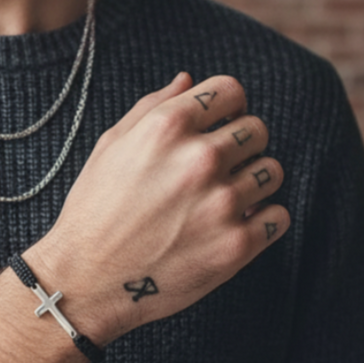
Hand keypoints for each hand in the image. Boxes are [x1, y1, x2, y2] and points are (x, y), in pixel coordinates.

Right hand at [26, 72, 289, 344]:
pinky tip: (232, 226)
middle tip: (215, 171)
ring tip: (220, 201)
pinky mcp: (236, 246)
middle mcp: (199, 159)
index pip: (231, 91)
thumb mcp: (110, 148)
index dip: (226, 108)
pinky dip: (262, 220)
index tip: (217, 127)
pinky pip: (278, 216)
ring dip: (252, 183)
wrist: (85, 282)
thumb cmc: (93, 212)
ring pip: (272, 171)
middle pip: (257, 130)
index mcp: (167, 127)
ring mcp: (221, 204)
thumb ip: (151, 108)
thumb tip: (187, 80)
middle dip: (240, 145)